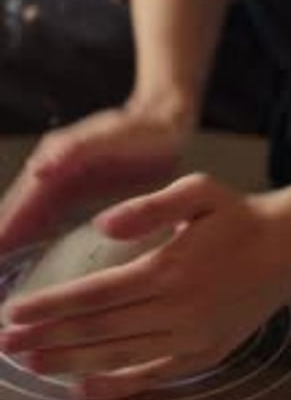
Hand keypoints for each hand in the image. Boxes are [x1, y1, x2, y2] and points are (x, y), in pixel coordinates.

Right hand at [0, 96, 195, 252]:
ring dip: (14, 244)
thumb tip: (37, 170)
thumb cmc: (141, 130)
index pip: (20, 203)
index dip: (5, 230)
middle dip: (3, 240)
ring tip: (1, 278)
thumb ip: (73, 151)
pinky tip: (30, 261)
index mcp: (55, 160)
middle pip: (17, 212)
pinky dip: (35, 240)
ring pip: (30, 219)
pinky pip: (48, 220)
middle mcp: (52, 171)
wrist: (166, 122)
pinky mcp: (79, 193)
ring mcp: (63, 182)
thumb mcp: (109, 138)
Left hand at [0, 174, 290, 399]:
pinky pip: (152, 377)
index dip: (51, 306)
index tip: (15, 313)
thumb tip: (103, 226)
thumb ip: (149, 207)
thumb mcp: (198, 191)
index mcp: (170, 267)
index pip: (95, 293)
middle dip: (47, 338)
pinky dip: (116, 385)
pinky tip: (85, 388)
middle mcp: (178, 308)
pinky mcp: (204, 355)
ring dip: (69, 362)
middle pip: (98, 329)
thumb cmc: (241, 216)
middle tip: (7, 344)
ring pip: (118, 356)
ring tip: (33, 363)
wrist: (290, 248)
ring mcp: (191, 337)